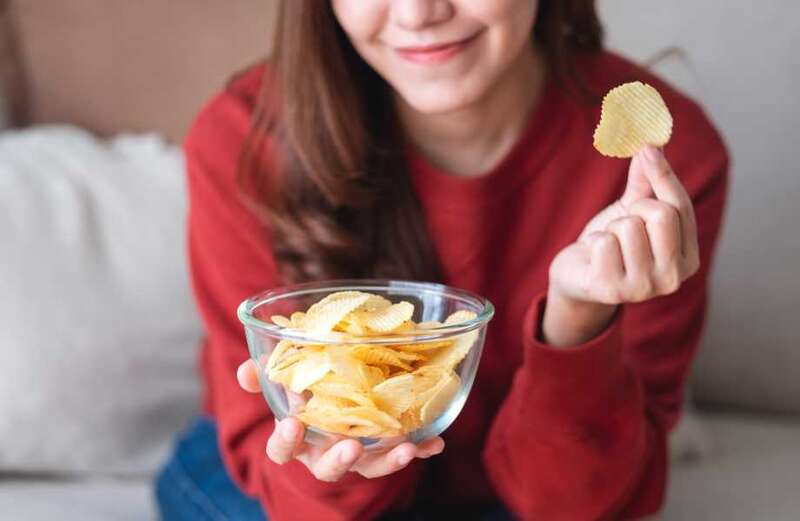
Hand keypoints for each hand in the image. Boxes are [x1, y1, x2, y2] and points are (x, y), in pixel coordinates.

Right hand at [236, 359, 444, 481]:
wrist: (336, 398)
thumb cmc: (305, 392)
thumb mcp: (284, 381)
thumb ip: (265, 375)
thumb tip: (246, 370)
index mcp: (298, 439)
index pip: (283, 449)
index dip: (285, 441)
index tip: (293, 424)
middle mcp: (325, 453)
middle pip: (328, 468)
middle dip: (339, 460)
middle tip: (350, 446)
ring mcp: (358, 455)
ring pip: (369, 468)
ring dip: (387, 460)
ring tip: (403, 448)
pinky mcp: (384, 450)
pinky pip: (403, 453)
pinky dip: (420, 448)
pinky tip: (435, 442)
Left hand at [544, 145, 699, 345]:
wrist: (578, 276)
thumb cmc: (612, 243)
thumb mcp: (632, 211)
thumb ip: (647, 181)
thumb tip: (653, 142)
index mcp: (687, 258)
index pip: (681, 208)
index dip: (663, 175)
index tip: (647, 148)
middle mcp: (672, 278)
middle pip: (662, 215)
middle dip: (634, 209)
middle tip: (622, 223)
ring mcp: (643, 288)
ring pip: (629, 227)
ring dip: (611, 229)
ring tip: (608, 245)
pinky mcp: (612, 290)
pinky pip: (603, 243)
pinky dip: (594, 242)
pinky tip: (594, 258)